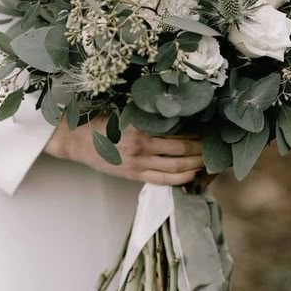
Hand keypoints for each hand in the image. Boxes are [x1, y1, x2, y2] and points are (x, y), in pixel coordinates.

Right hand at [44, 116, 203, 185]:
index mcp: (140, 127)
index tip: (208, 130)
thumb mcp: (124, 111)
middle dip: (201, 150)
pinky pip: (163, 180)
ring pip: (176, 167)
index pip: (177, 131)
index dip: (196, 133)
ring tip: (207, 161)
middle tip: (214, 147)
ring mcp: (138, 163)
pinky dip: (181, 179)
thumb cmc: (100, 122)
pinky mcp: (134, 175)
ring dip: (195, 164)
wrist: (76, 140)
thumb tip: (173, 110)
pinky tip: (192, 174)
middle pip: (182, 151)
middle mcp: (142, 146)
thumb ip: (147, 113)